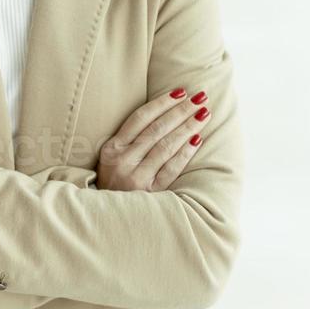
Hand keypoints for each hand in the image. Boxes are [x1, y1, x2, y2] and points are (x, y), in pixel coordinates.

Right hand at [97, 86, 212, 191]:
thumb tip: (163, 113)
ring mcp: (136, 178)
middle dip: (180, 111)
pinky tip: (197, 139)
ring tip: (203, 114)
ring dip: (187, 127)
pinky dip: (184, 153)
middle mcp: (122, 161)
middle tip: (200, 98)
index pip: (140, 118)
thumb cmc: (112, 182)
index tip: (181, 91)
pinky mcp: (150, 193)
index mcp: (111, 148)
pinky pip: (171, 169)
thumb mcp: (110, 158)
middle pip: (156, 129)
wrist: (106, 217)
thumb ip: (129, 139)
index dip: (162, 103)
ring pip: (166, 146)